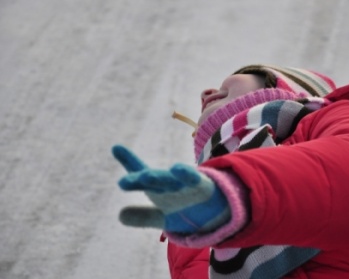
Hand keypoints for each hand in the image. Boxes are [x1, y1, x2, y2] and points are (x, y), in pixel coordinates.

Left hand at [112, 145, 230, 232]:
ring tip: (145, 176)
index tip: (116, 147)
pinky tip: (176, 168)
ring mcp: (185, 183)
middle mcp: (169, 183)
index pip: (140, 175)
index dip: (129, 162)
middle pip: (152, 179)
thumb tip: (120, 215)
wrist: (218, 210)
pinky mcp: (202, 186)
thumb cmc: (186, 208)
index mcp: (158, 188)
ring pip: (170, 179)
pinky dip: (185, 173)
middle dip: (139, 179)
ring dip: (158, 177)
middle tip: (124, 182)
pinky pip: (193, 179)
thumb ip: (142, 216)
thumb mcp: (163, 216)